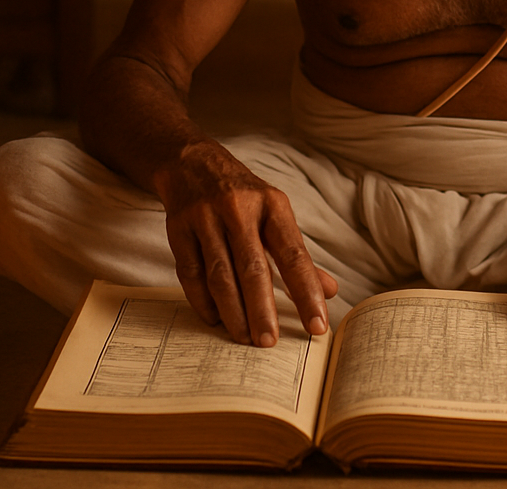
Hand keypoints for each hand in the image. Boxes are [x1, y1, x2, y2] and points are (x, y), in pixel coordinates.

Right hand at [157, 140, 337, 345]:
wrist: (193, 163)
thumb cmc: (244, 197)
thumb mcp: (276, 215)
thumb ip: (299, 255)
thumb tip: (328, 291)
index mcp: (272, 205)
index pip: (294, 255)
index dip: (306, 292)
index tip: (317, 325)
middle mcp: (239, 209)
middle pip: (253, 268)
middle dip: (262, 310)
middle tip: (269, 343)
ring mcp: (205, 217)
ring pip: (220, 274)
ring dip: (232, 311)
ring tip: (244, 338)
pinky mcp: (178, 227)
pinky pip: (190, 272)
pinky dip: (202, 300)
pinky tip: (214, 319)